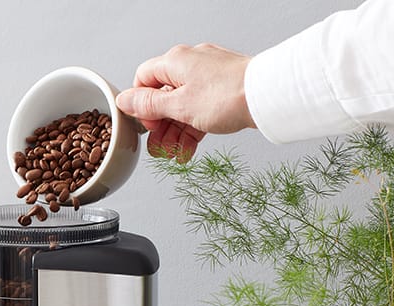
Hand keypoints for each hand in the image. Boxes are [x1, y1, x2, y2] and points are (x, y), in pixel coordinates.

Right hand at [116, 44, 254, 161]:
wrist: (268, 96)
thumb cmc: (228, 96)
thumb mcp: (179, 105)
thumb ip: (149, 104)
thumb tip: (125, 100)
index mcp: (175, 62)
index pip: (143, 79)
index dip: (140, 104)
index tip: (145, 124)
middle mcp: (191, 65)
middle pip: (163, 97)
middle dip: (159, 126)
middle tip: (159, 146)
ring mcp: (209, 76)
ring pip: (182, 107)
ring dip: (175, 132)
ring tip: (174, 154)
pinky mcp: (223, 89)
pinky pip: (200, 110)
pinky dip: (192, 129)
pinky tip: (189, 149)